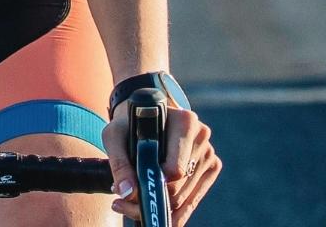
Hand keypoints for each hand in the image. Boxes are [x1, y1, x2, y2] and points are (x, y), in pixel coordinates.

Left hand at [102, 104, 220, 224]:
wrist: (144, 114)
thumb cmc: (129, 122)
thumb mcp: (115, 135)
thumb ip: (119, 163)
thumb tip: (127, 193)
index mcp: (185, 122)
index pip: (175, 170)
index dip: (152, 185)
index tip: (129, 193)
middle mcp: (201, 137)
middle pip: (178, 189)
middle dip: (151, 201)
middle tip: (122, 203)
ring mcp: (207, 153)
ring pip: (184, 200)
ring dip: (159, 208)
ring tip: (131, 204)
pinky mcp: (210, 167)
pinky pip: (192, 201)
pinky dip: (171, 211)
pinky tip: (152, 206)